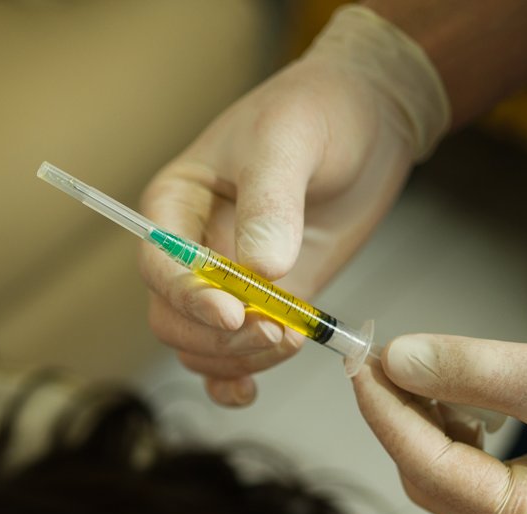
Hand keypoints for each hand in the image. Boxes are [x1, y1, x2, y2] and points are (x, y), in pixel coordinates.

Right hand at [139, 6, 447, 406]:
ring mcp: (224, 285)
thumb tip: (262, 268)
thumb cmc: (318, 112)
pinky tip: (251, 388)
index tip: (232, 311)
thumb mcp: (290, 140)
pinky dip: (235, 380)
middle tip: (276, 332)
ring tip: (291, 339)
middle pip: (171, 318)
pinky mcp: (260, 308)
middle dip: (220, 335)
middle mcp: (189, 251)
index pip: (159, 264)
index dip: (188, 295)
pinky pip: (227, 359)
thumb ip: (272, 201)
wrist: (367, 122)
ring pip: (199, 347)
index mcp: (175, 205)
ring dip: (239, 358)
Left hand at [351, 332, 526, 513]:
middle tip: (378, 357)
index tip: (359, 361)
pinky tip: (465, 390)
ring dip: (429, 420)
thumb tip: (396, 358)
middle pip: (431, 479)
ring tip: (420, 367)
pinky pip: (484, 465)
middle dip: (400, 419)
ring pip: (452, 472)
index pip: (430, 470)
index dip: (386, 414)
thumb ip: (478, 370)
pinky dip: (462, 425)